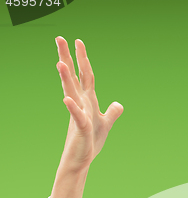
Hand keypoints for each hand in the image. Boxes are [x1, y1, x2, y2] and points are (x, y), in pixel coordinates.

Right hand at [55, 36, 122, 170]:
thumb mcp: (106, 124)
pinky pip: (78, 116)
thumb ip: (112, 113)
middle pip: (74, 77)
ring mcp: (79, 115)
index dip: (82, 59)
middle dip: (68, 58)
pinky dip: (73, 108)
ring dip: (66, 78)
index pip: (85, 76)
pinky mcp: (81, 128)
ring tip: (60, 62)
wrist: (82, 160)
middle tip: (59, 38)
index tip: (77, 41)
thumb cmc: (90, 141)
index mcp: (88, 101)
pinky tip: (68, 100)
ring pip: (72, 93)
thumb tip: (119, 104)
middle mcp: (81, 104)